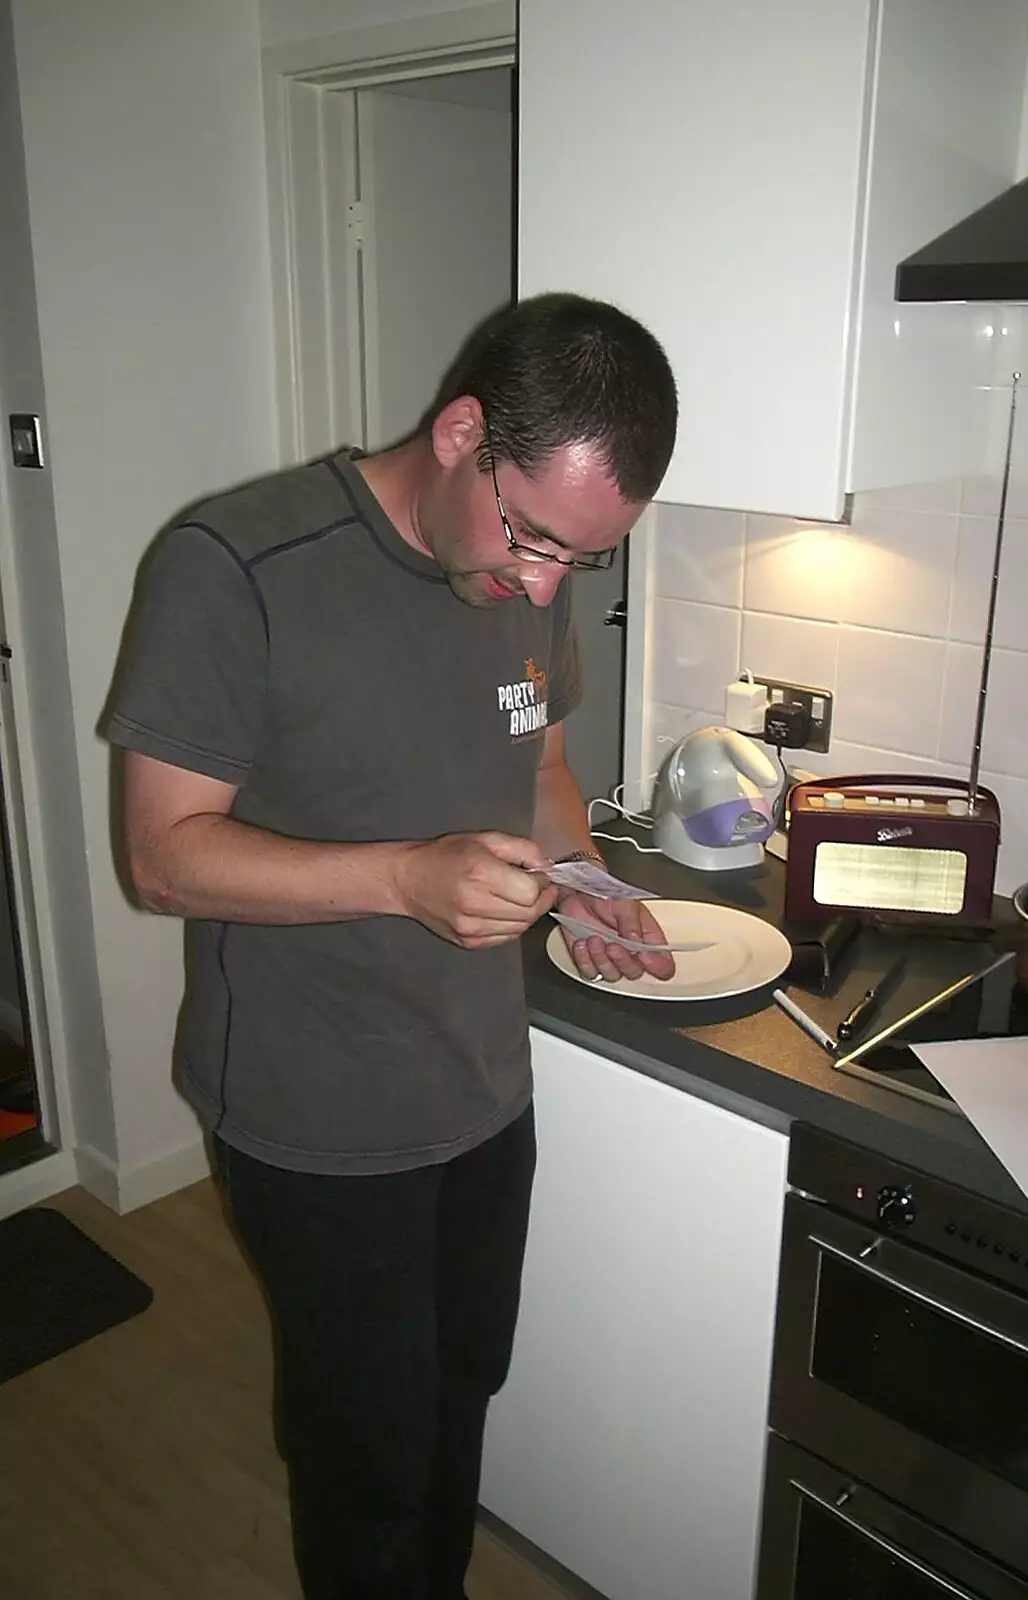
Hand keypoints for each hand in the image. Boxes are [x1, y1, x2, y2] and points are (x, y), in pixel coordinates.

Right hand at [393, 831, 557, 948]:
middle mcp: (475, 904)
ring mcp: (470, 927)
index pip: (531, 892)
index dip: (541, 883)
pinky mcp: (468, 942)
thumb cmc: (447, 855)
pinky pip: (505, 937)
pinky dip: (511, 924)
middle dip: (539, 899)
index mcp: (481, 873)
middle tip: (534, 886)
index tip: (538, 875)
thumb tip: (548, 866)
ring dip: (527, 913)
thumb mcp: (486, 839)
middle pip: (529, 913)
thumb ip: (523, 848)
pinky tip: (502, 909)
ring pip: (520, 928)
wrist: (409, 880)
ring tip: (516, 897)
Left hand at [557, 891, 675, 983]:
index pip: (663, 964)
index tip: (644, 956)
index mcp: (648, 939)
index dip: (657, 966)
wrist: (577, 892)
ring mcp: (610, 959)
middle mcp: (631, 953)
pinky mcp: (590, 962)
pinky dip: (584, 960)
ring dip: (602, 959)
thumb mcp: (624, 903)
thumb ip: (631, 922)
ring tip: (593, 939)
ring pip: (612, 975)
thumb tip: (636, 940)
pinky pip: (589, 973)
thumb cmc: (604, 894)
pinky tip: (582, 943)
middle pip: (635, 973)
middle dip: (623, 961)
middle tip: (613, 945)